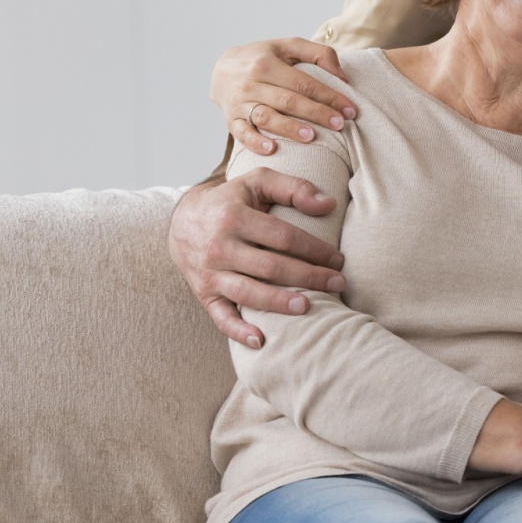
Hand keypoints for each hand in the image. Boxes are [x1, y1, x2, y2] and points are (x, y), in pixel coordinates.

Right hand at [167, 170, 345, 347]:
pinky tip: (261, 341)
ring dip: (279, 303)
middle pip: (270, 266)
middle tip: (338, 283)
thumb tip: (328, 204)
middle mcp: (218, 246)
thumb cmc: (231, 200)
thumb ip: (294, 187)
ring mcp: (209, 273)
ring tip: (308, 307)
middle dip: (308, 277)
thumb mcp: (258, 181)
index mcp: (233, 216)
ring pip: (247, 293)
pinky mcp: (203, 294)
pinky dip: (239, 331)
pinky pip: (220, 317)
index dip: (314, 249)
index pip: (283, 236)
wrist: (183, 220)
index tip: (338, 259)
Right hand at [211, 38, 356, 155]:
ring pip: (266, 117)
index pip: (304, 83)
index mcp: (267, 63)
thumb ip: (318, 53)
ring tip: (312, 136)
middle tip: (340, 124)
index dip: (329, 96)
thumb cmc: (263, 58)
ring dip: (289, 128)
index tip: (350, 110)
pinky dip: (255, 142)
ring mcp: (239, 102)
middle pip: (288, 100)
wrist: (223, 68)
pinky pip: (241, 133)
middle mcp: (251, 83)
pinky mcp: (231, 119)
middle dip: (316, 113)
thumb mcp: (288, 47)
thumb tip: (342, 76)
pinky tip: (272, 149)